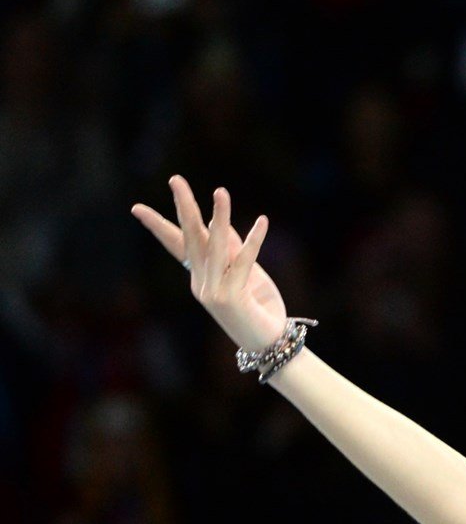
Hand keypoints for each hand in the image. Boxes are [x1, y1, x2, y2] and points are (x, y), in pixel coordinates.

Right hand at [130, 176, 286, 352]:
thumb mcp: (246, 275)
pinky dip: (254, 241)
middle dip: (183, 208)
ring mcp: (214, 291)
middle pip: (190, 239)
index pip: (178, 246)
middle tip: (175, 180)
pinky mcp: (232, 297)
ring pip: (216, 246)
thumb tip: (220, 223)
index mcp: (200, 278)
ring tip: (220, 191)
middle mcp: (201, 283)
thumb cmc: (258, 309)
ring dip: (220, 217)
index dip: (159, 226)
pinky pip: (243, 262)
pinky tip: (262, 221)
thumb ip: (233, 251)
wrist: (269, 344)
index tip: (136, 208)